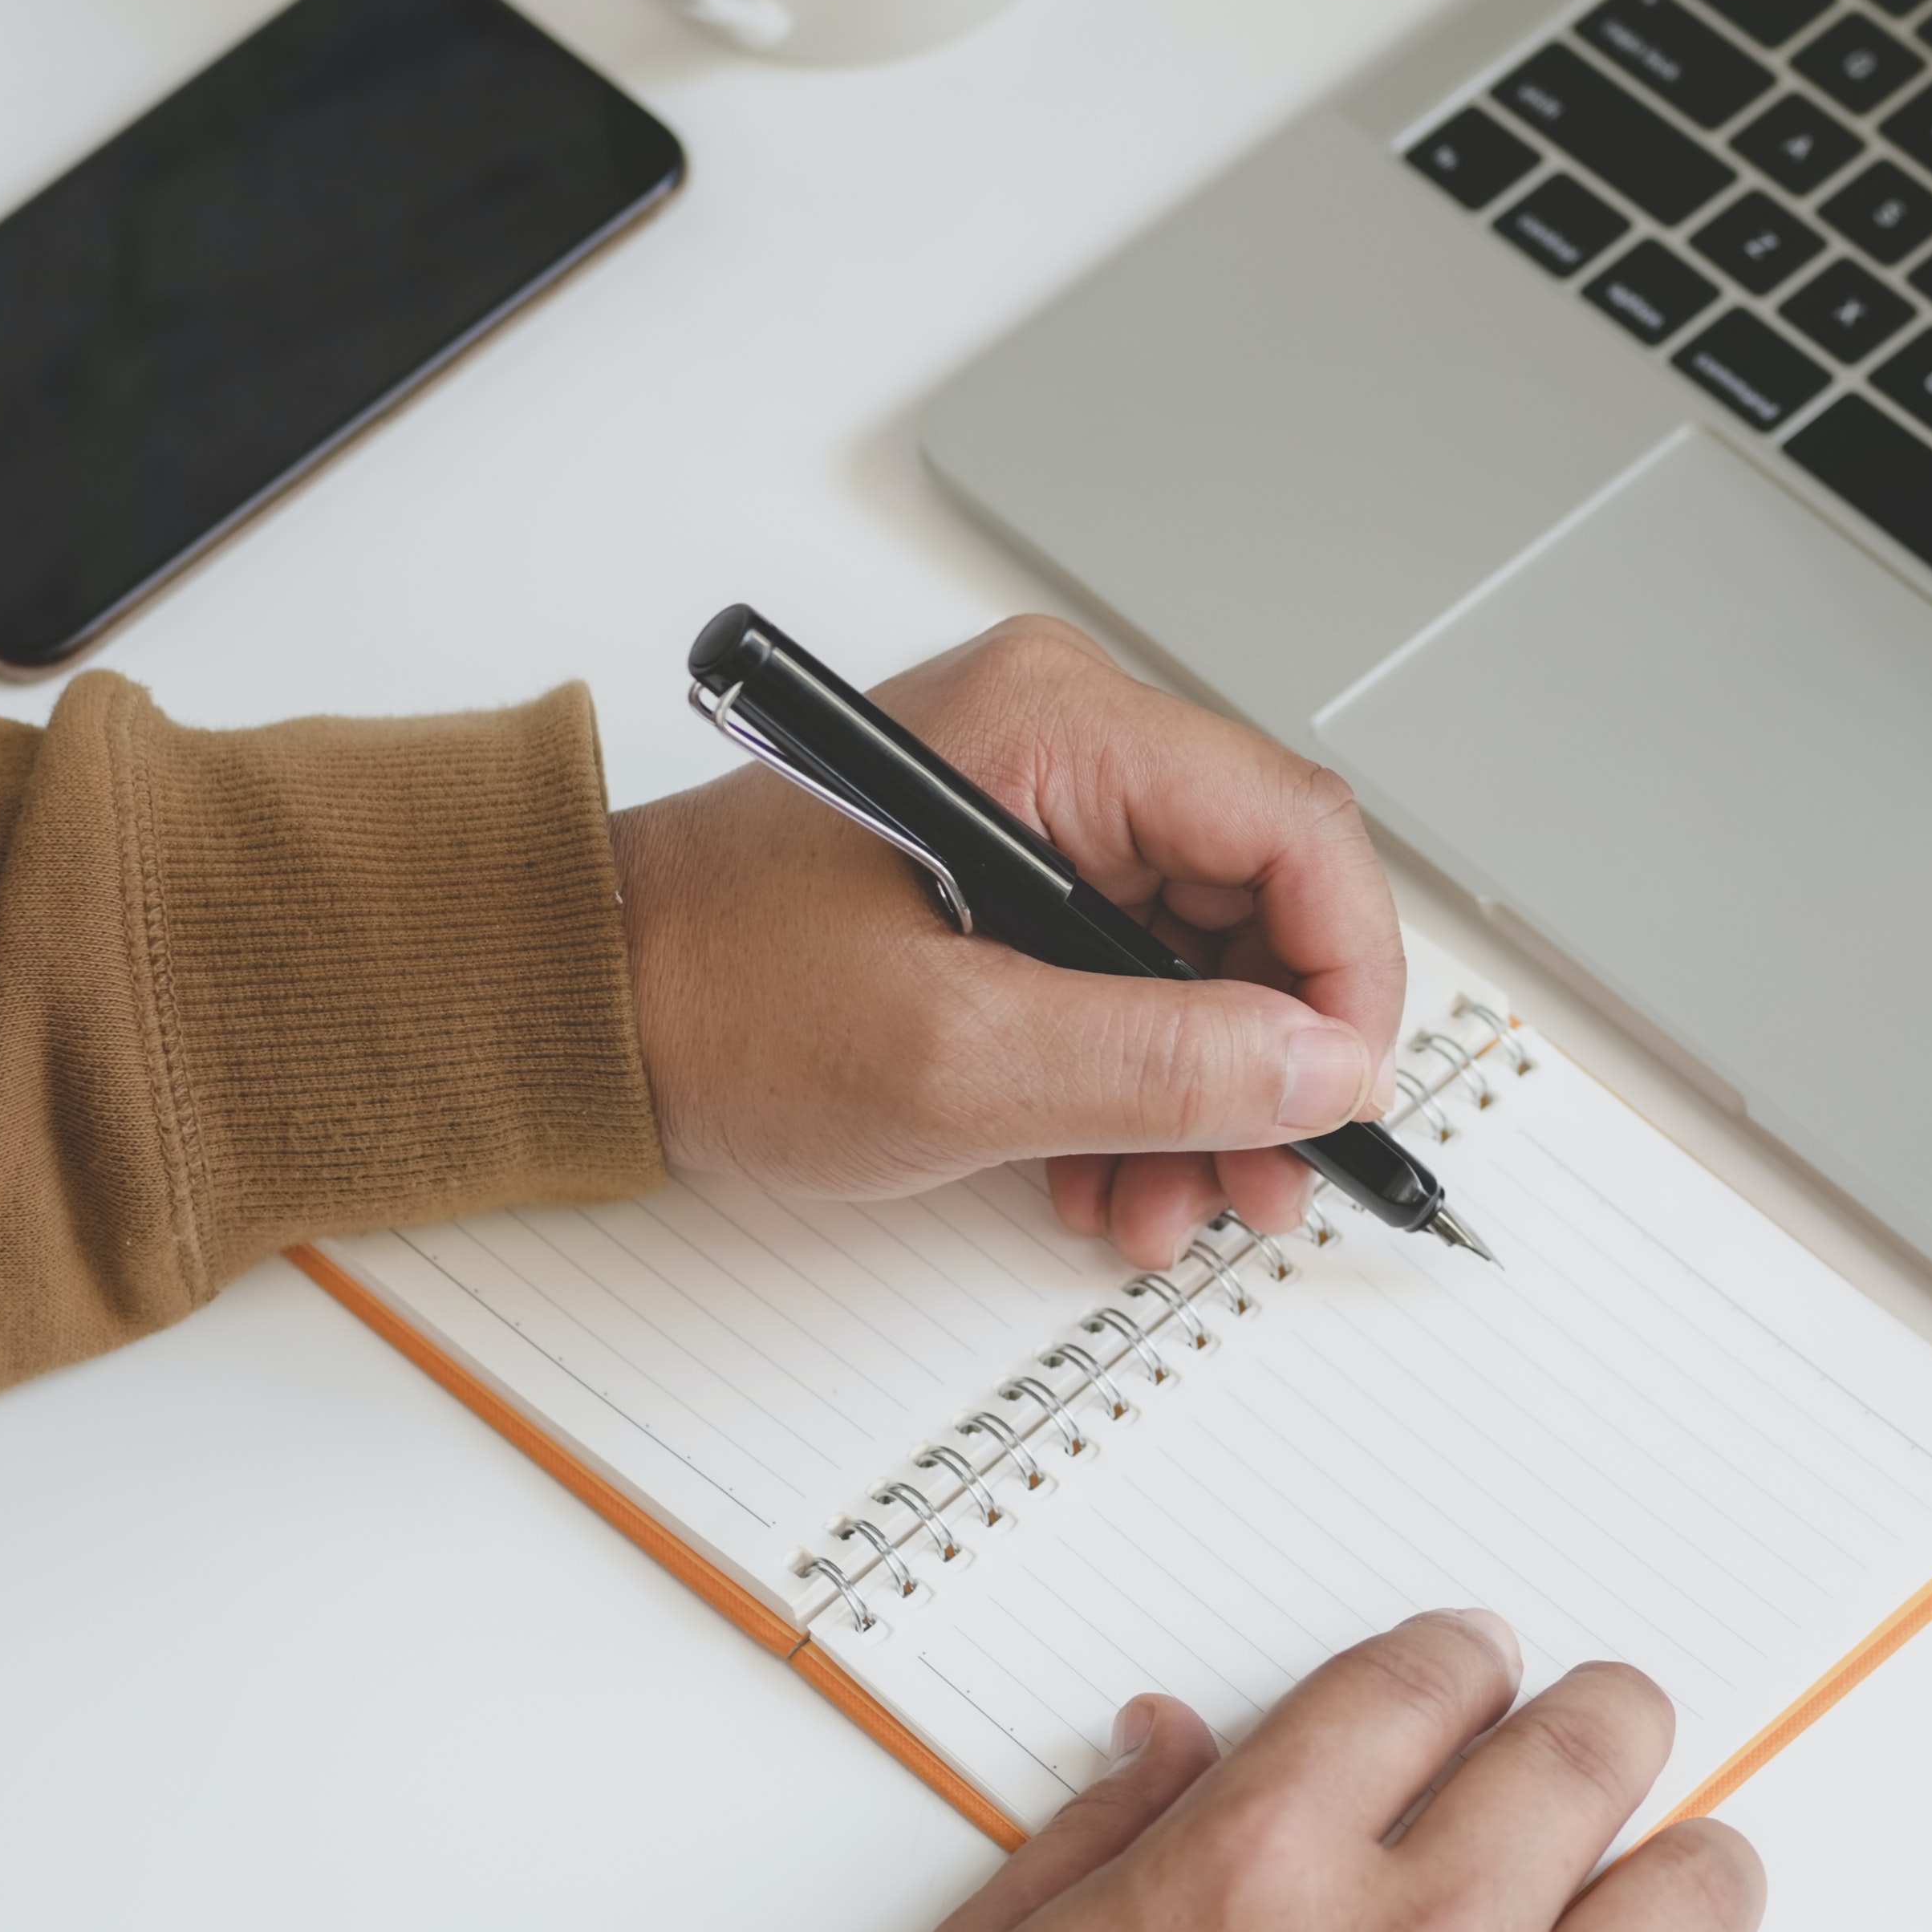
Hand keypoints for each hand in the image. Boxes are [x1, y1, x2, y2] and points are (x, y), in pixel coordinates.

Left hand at [610, 616, 1405, 1265]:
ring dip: (1203, 1099)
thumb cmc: (718, 998)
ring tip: (1164, 1203)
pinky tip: (1106, 1172)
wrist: (583, 1010)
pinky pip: (1133, 978)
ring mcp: (1042, 810)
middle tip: (1259, 1184)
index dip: (1348, 973)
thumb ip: (1160, 1065)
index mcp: (1059, 728)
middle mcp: (1066, 743)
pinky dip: (1137, 1086)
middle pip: (1262, 899)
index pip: (1295, 826)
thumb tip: (1322, 1070)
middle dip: (1267, 1063)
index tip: (1342, 1095)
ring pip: (1206, 958)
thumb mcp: (959, 1060)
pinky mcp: (1014, 878)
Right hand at [883, 1615, 1808, 1931]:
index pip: (1424, 1680)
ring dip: (1678, 1878)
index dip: (1459, 1661)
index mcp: (1263, 1863)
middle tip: (1587, 1747)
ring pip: (1702, 1893)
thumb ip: (1094, 1833)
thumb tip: (1172, 1738)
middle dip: (1596, 1722)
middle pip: (1588, 1749)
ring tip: (1646, 1902)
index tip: (1472, 1677)